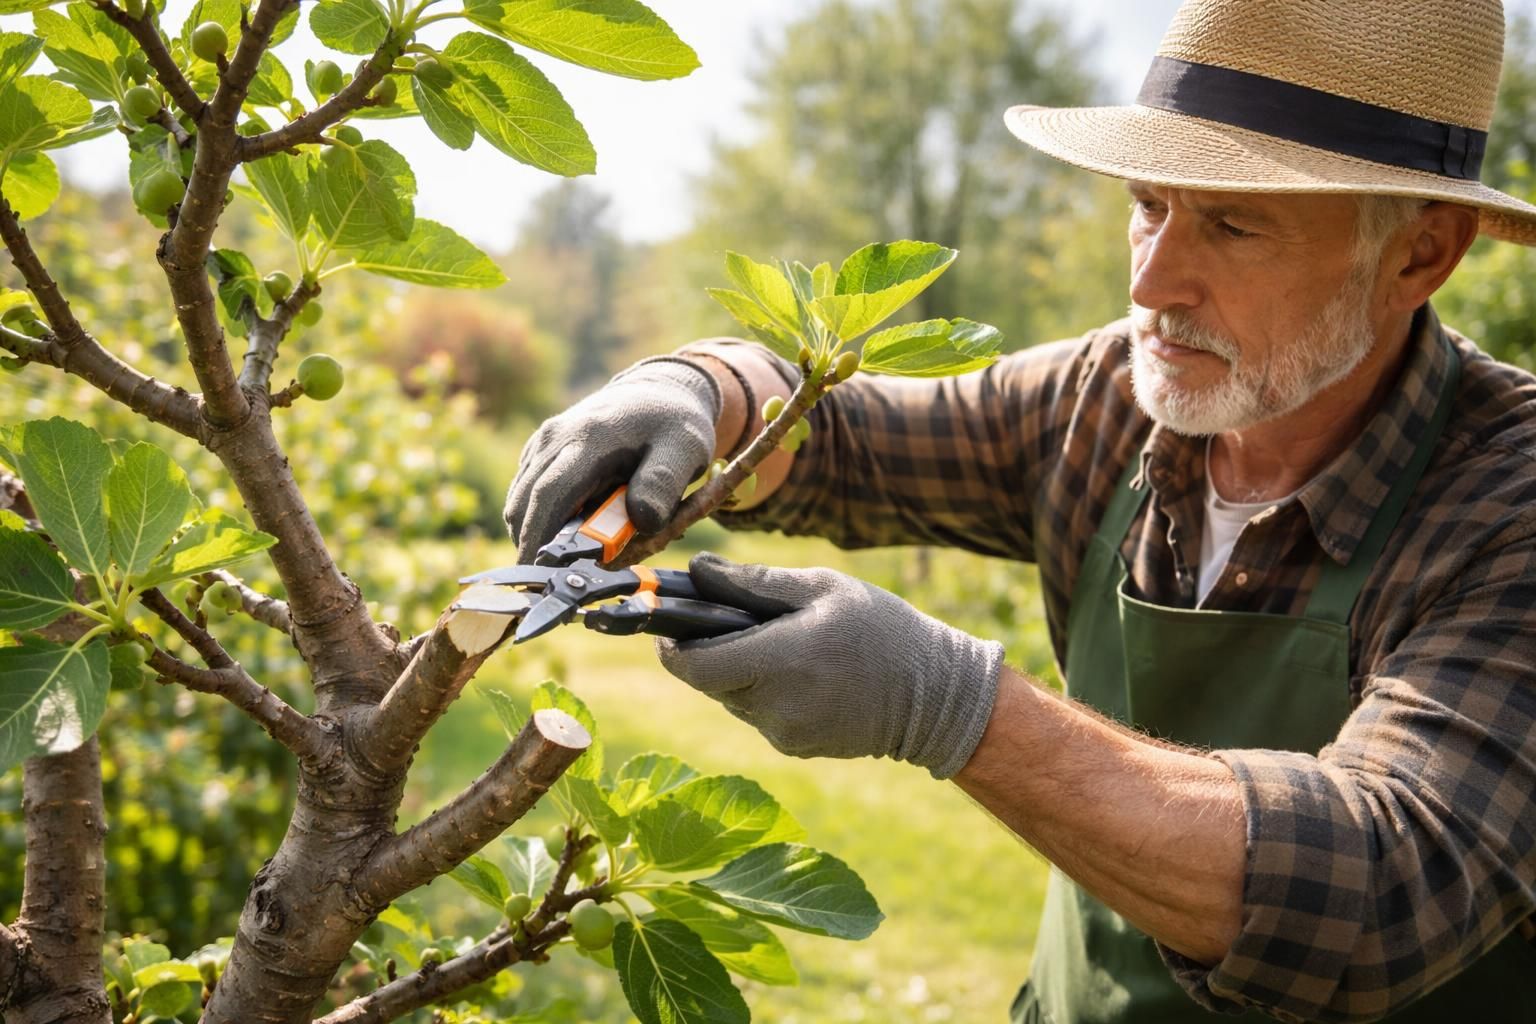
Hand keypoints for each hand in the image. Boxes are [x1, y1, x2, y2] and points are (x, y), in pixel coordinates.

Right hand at [504, 358, 719, 561]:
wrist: (657, 392)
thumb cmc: (674, 426)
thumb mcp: (686, 450)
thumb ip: (664, 484)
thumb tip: (640, 522)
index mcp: (590, 438)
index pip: (550, 495)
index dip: (540, 539)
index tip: (541, 577)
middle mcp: (555, 438)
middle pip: (524, 504)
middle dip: (534, 546)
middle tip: (559, 579)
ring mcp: (542, 443)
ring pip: (519, 502)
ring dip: (538, 533)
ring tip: (577, 549)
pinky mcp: (537, 451)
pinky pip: (525, 494)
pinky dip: (540, 518)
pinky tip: (574, 527)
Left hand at [656, 553, 1004, 778]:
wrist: (934, 696)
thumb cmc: (881, 628)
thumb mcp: (823, 588)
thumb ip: (754, 581)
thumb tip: (696, 572)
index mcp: (781, 659)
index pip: (694, 665)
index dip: (671, 646)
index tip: (666, 625)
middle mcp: (776, 705)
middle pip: (709, 682)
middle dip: (707, 653)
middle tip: (728, 624)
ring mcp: (785, 733)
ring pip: (731, 700)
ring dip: (738, 673)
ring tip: (779, 645)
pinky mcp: (795, 748)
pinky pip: (758, 716)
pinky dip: (764, 694)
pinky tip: (800, 674)